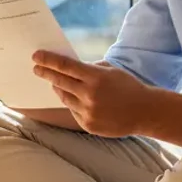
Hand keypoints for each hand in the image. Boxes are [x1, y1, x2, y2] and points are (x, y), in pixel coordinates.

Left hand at [32, 51, 158, 137]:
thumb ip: (90, 69)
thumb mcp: (111, 71)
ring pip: (64, 97)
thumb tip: (69, 68)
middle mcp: (89, 95)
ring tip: (55, 82)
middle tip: (36, 68)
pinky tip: (75, 98)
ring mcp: (88, 112)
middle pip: (60, 81)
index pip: (65, 66)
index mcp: (95, 77)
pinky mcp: (88, 125)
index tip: (36, 56)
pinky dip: (72, 103)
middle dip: (46, 73)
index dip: (48, 60)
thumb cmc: (128, 87)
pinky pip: (73, 111)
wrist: (145, 112)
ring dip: (58, 88)